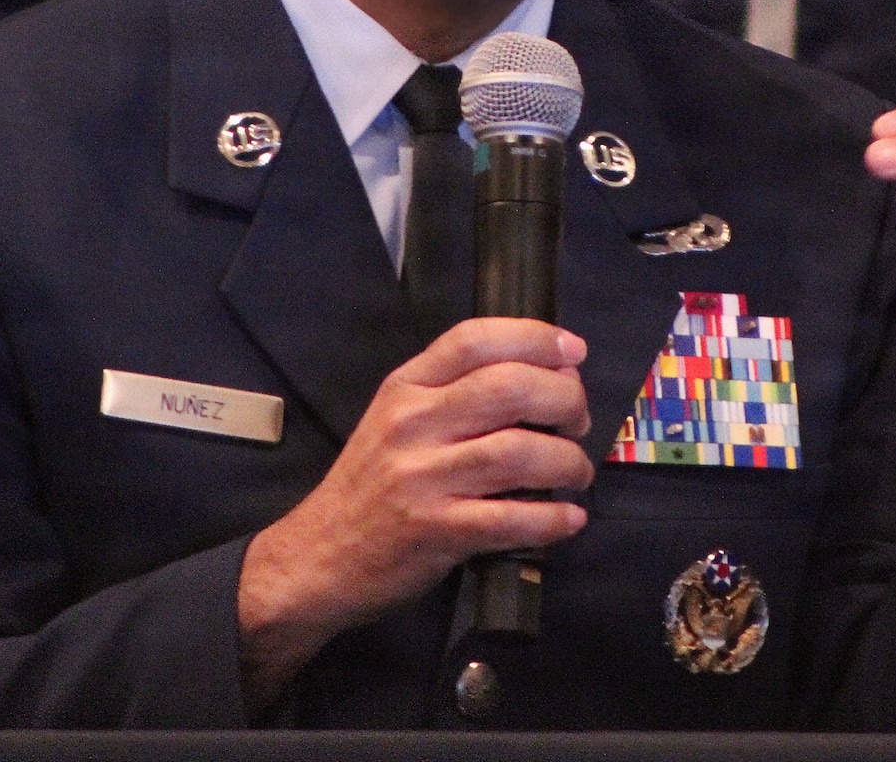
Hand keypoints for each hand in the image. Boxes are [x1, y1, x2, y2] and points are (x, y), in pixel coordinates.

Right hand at [236, 317, 592, 706]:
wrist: (318, 557)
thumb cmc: (371, 485)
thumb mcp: (394, 419)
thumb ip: (451, 393)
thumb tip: (540, 377)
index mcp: (405, 387)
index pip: (473, 339)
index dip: (534, 338)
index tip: (573, 352)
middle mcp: (412, 424)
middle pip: (508, 388)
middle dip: (563, 399)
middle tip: (578, 421)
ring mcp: (422, 478)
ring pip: (517, 452)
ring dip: (566, 461)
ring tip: (577, 472)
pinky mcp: (435, 531)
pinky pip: (511, 518)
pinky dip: (552, 518)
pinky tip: (568, 517)